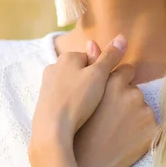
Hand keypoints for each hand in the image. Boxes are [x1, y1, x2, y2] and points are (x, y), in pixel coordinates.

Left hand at [28, 34, 127, 166]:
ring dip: (81, 94)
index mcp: (67, 57)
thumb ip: (110, 57)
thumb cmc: (77, 99)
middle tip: (97, 99)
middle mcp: (53, 67)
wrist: (52, 129)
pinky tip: (76, 116)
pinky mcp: (43, 101)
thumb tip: (122, 37)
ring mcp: (46, 85)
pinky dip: (71, 104)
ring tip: (87, 109)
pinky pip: (63, 98)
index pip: (91, 58)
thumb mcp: (99, 75)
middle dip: (91, 82)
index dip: (102, 72)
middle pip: (81, 71)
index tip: (105, 86)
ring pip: (72, 85)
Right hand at [74, 40, 159, 166]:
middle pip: (136, 91)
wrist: (86, 163)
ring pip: (143, 109)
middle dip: (128, 102)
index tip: (113, 99)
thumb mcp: (84, 94)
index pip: (128, 71)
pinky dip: (144, 134)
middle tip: (111, 120)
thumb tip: (92, 40)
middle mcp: (132, 93)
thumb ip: (93, 65)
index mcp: (114, 82)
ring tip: (117, 133)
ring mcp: (145, 112)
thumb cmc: (80, 128)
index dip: (120, 85)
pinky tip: (128, 142)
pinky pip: (153, 128)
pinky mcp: (154, 131)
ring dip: (135, 118)